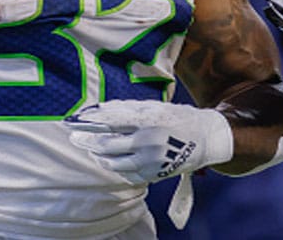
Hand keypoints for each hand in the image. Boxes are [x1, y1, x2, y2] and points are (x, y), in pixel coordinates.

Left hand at [64, 100, 233, 183]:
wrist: (207, 138)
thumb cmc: (179, 118)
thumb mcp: (157, 107)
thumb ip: (130, 109)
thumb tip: (101, 109)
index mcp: (150, 120)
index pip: (112, 121)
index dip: (91, 122)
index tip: (75, 121)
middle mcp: (149, 142)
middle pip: (108, 145)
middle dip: (87, 142)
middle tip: (75, 138)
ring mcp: (151, 160)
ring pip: (113, 163)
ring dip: (98, 156)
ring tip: (92, 150)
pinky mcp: (154, 174)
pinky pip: (126, 173)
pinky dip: (114, 167)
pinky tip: (109, 160)